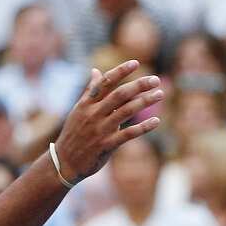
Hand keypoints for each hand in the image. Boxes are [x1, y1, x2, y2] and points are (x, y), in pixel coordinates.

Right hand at [53, 60, 161, 183]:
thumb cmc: (74, 134)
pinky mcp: (106, 145)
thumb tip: (95, 71)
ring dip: (145, 102)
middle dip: (139, 85)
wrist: (64, 162)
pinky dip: (143, 127)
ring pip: (126, 111)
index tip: (135, 62)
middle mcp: (93, 114)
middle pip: (119, 94)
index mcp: (86, 103)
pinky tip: (156, 121)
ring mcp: (100, 130)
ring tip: (160, 94)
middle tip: (156, 79)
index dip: (120, 71)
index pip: (105, 82)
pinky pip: (128, 134)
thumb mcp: (78, 110)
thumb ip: (90, 91)